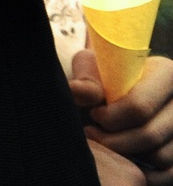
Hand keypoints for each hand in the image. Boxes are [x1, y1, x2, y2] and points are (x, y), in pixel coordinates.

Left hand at [76, 50, 172, 183]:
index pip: (139, 107)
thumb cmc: (103, 79)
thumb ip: (87, 80)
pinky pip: (166, 173)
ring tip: (104, 141)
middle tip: (91, 132)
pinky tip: (119, 158)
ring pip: (159, 157)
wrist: (113, 93)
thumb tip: (77, 91)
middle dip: (113, 140)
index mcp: (166, 73)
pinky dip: (140, 170)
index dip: (110, 117)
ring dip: (126, 155)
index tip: (93, 114)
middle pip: (150, 135)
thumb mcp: (93, 69)